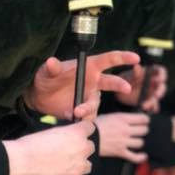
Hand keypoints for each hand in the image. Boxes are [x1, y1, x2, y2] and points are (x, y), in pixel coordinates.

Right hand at [4, 120, 96, 174]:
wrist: (20, 163)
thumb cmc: (29, 146)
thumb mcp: (49, 132)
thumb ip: (63, 135)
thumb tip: (67, 140)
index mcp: (75, 133)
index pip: (90, 128)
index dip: (83, 131)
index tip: (78, 135)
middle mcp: (81, 149)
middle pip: (90, 148)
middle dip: (80, 150)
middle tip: (67, 154)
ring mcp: (79, 167)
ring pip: (88, 166)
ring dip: (79, 167)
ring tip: (66, 169)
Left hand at [24, 50, 139, 119]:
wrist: (39, 98)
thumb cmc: (45, 78)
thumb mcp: (46, 72)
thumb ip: (51, 68)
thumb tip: (52, 62)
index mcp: (88, 67)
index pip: (109, 59)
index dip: (123, 57)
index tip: (135, 58)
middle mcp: (93, 81)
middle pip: (112, 82)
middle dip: (120, 84)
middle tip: (126, 88)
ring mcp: (89, 96)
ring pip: (96, 104)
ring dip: (88, 108)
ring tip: (76, 111)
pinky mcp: (84, 110)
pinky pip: (89, 116)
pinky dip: (81, 118)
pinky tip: (69, 115)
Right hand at [95, 113, 148, 163]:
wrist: (86, 137)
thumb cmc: (94, 125)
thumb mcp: (108, 116)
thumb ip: (121, 117)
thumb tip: (131, 118)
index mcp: (122, 119)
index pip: (143, 119)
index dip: (145, 120)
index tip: (144, 121)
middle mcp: (125, 130)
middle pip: (144, 130)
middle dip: (143, 130)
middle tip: (140, 130)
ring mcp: (123, 142)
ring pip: (140, 142)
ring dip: (139, 141)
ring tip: (135, 140)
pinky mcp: (120, 152)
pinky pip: (135, 156)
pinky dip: (141, 157)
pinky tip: (143, 155)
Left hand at [117, 64, 166, 111]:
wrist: (120, 93)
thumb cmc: (125, 80)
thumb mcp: (128, 77)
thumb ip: (134, 74)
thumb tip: (136, 66)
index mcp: (151, 73)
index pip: (161, 72)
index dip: (162, 75)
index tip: (160, 79)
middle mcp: (154, 83)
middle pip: (162, 86)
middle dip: (160, 91)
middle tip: (156, 95)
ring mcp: (153, 93)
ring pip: (156, 98)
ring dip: (152, 101)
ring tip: (143, 105)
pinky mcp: (150, 102)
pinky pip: (152, 106)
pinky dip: (149, 108)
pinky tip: (144, 109)